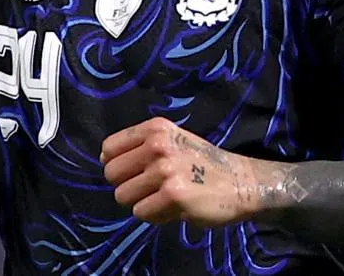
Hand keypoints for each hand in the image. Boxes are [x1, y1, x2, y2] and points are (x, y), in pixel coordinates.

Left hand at [101, 117, 269, 226]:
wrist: (238, 181)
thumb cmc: (199, 161)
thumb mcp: (171, 140)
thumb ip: (140, 145)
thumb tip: (104, 158)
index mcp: (155, 128)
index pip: (109, 147)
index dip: (114, 163)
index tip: (131, 171)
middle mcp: (158, 145)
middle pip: (111, 173)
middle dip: (126, 185)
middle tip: (148, 187)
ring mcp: (165, 170)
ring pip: (123, 196)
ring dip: (140, 202)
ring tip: (162, 196)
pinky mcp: (173, 196)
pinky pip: (141, 212)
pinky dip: (154, 215)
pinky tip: (172, 207)